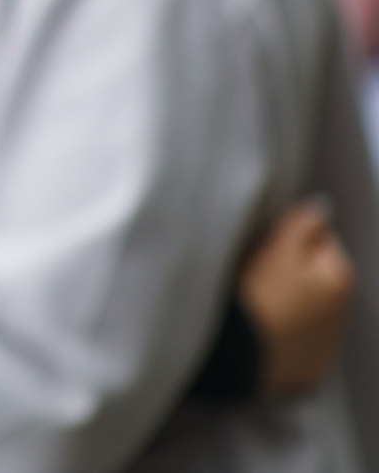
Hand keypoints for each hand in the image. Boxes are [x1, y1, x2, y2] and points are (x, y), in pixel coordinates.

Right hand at [240, 198, 353, 399]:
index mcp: (339, 278)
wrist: (236, 355)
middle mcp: (342, 314)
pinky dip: (284, 335)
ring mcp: (325, 347)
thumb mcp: (276, 247)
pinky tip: (261, 332)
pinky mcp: (306, 371)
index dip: (291, 238)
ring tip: (256, 304)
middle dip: (294, 272)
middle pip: (317, 278)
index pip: (322, 240)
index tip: (264, 245)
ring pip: (308, 311)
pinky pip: (297, 343)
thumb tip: (324, 208)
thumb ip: (302, 223)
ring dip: (290, 304)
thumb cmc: (255, 293)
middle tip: (256, 273)